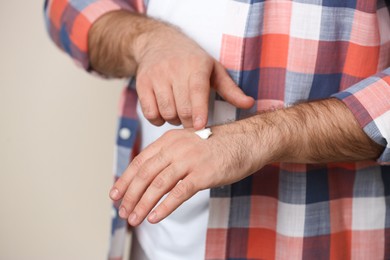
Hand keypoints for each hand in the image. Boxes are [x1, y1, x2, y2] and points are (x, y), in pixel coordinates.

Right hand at [89, 11, 253, 128]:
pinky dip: (158, 120)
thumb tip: (250, 104)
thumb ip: (230, 90)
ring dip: (174, 120)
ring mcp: (156, 76)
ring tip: (179, 113)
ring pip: (166, 112)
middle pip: (182, 108)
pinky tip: (164, 113)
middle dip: (189, 122)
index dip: (199, 111)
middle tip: (194, 121)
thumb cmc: (191, 59)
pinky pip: (149, 113)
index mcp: (196, 66)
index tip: (201, 126)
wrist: (158, 42)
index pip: (197, 91)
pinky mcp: (142, 84)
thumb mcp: (214, 69)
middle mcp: (174, 69)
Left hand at [109, 122, 266, 225]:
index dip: (125, 179)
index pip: (140, 161)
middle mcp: (176, 147)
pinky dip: (163, 207)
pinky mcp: (203, 174)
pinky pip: (178, 193)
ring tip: (133, 219)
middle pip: (145, 174)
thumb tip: (151, 175)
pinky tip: (154, 218)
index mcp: (169, 139)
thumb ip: (170, 155)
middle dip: (130, 195)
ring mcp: (189, 160)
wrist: (247, 141)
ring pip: (158, 185)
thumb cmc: (218, 145)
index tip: (115, 194)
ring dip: (142, 204)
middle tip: (122, 211)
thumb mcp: (188, 142)